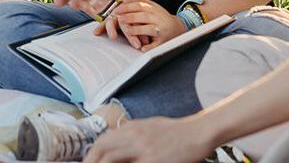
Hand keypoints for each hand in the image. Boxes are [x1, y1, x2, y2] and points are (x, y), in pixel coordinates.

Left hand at [84, 116, 213, 162]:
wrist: (197, 132)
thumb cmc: (175, 132)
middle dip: (91, 161)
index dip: (92, 154)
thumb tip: (117, 144)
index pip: (103, 140)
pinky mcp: (153, 160)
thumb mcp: (149, 128)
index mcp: (132, 128)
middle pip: (103, 149)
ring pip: (112, 158)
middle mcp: (134, 136)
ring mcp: (143, 149)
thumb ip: (132, 135)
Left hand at [93, 0, 184, 50]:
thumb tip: (123, 0)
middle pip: (143, 16)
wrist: (178, 27)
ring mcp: (162, 29)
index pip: (140, 5)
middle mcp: (158, 18)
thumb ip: (139, 2)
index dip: (127, 7)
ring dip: (137, 30)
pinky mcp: (164, 41)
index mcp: (153, 8)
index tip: (116, 10)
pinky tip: (141, 48)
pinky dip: (149, 47)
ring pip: (149, 29)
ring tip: (127, 31)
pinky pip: (156, 44)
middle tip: (119, 19)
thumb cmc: (159, 17)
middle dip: (130, 17)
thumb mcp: (152, 6)